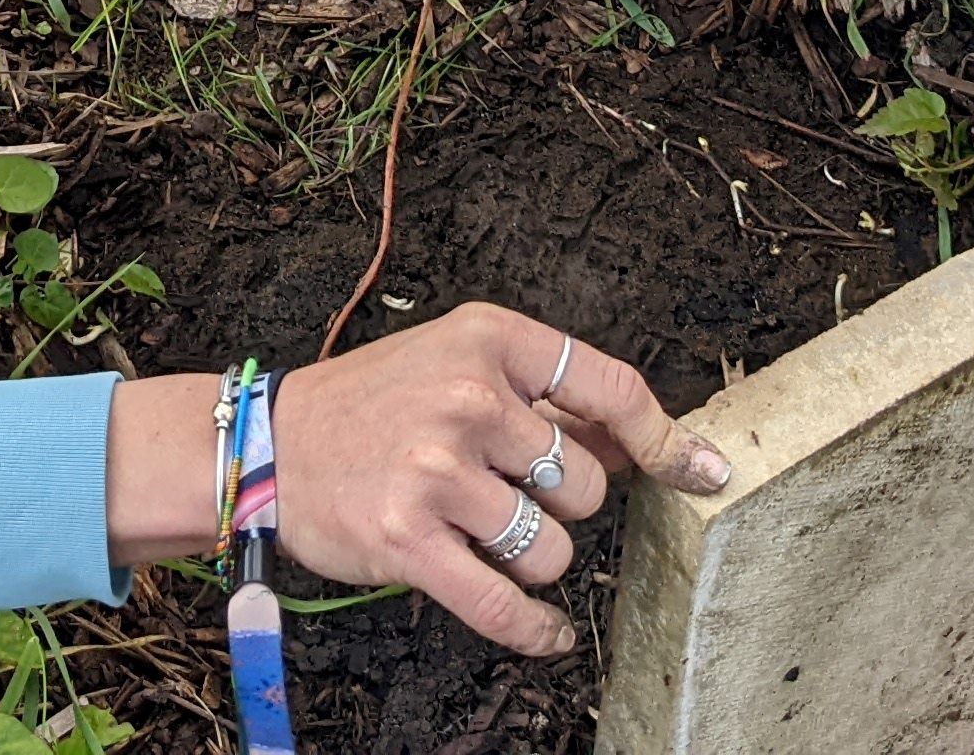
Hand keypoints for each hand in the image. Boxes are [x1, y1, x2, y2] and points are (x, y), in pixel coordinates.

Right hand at [269, 308, 727, 654]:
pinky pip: (503, 603)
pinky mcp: (408, 539)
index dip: (665, 438)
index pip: (611, 387)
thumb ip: (548, 397)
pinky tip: (545, 635)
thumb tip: (650, 442)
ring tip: (484, 534)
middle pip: (587, 482)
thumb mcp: (460, 361)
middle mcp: (467, 397)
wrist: (271, 443)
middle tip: (510, 491)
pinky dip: (534, 630)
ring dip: (535, 557)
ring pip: (554, 547)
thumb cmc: (377, 403)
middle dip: (565, 502)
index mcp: (488, 339)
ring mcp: (436, 470)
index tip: (702, 469)